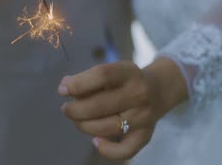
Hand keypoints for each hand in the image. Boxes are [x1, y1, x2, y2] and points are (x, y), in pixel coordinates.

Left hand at [57, 61, 178, 159]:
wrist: (159, 90)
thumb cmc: (126, 79)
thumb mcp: (113, 70)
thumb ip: (89, 78)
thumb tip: (65, 87)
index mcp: (129, 72)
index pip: (102, 75)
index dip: (78, 84)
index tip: (62, 90)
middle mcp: (139, 94)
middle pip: (100, 105)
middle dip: (75, 109)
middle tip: (66, 108)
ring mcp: (143, 116)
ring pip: (106, 128)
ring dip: (84, 126)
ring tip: (77, 120)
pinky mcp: (145, 134)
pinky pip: (125, 150)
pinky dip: (107, 150)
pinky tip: (95, 141)